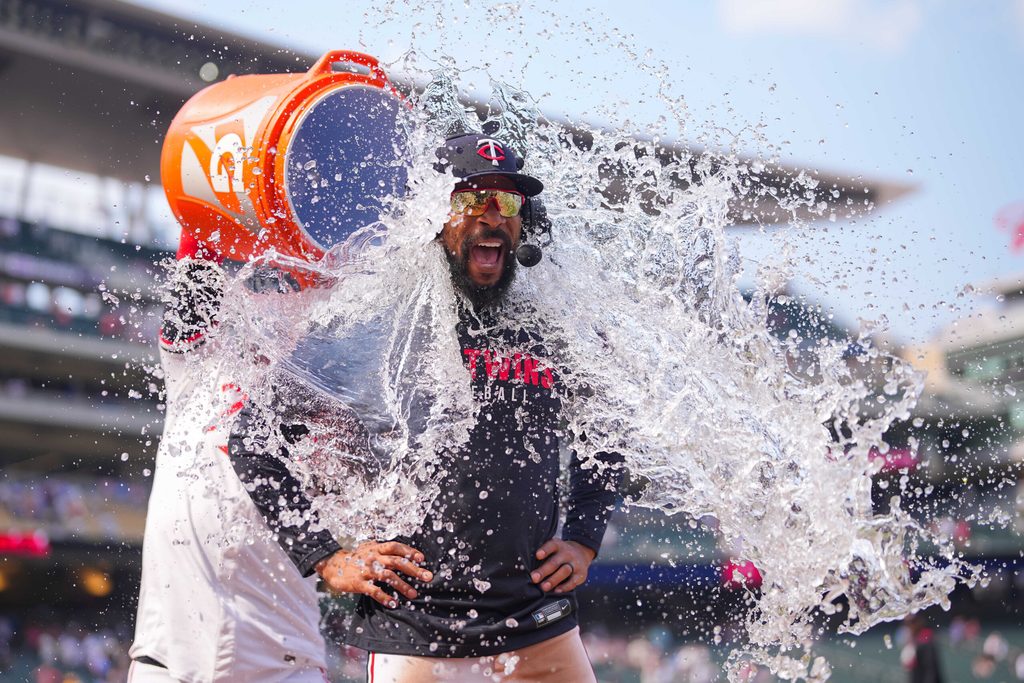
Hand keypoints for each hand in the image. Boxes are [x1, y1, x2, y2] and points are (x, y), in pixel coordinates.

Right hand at [315, 541, 431, 607]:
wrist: (332, 565)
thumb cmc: (354, 558)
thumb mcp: (368, 549)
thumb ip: (383, 551)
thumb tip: (402, 553)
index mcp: (376, 548)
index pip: (395, 547)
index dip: (409, 551)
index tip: (421, 559)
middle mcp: (373, 557)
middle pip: (397, 562)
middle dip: (414, 570)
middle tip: (427, 577)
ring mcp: (366, 570)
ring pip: (388, 576)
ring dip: (402, 586)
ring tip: (413, 594)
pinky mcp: (359, 583)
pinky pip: (374, 591)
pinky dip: (385, 597)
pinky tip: (394, 603)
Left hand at [530, 539, 595, 593]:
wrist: (582, 553)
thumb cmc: (559, 554)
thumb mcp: (554, 550)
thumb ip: (543, 556)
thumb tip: (525, 567)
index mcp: (558, 546)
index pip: (551, 545)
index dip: (545, 550)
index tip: (537, 555)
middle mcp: (567, 553)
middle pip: (555, 562)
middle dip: (544, 570)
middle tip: (534, 578)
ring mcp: (575, 563)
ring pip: (564, 571)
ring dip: (553, 580)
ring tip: (544, 587)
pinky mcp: (581, 574)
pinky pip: (573, 581)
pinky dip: (565, 587)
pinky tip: (557, 591)